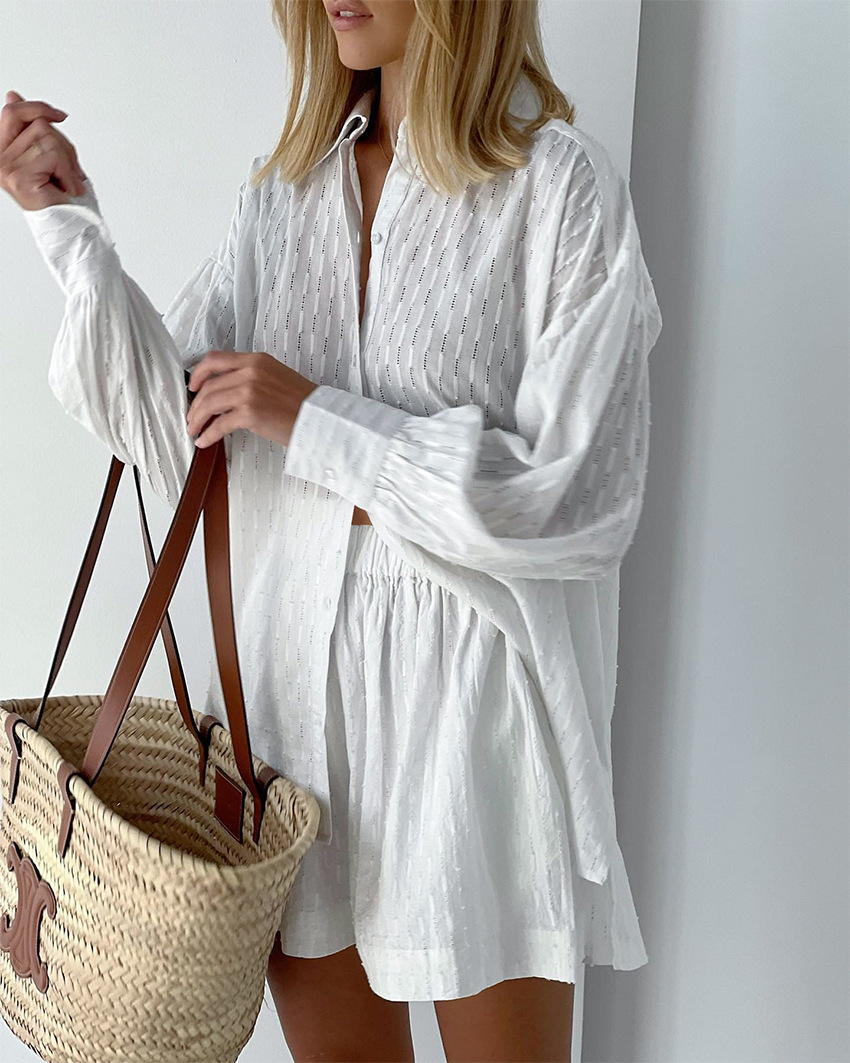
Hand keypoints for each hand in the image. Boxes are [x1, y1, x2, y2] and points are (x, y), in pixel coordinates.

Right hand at [0, 90, 86, 209]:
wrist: (67, 225)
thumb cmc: (59, 194)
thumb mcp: (48, 152)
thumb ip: (31, 127)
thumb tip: (12, 95)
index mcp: (1, 148)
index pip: (13, 112)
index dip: (37, 107)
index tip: (60, 115)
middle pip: (38, 125)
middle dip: (64, 145)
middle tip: (69, 170)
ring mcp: (5, 168)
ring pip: (48, 139)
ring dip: (68, 162)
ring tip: (67, 182)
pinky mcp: (19, 178)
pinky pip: (53, 157)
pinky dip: (68, 173)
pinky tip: (66, 189)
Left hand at [186, 350, 318, 449]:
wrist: (321, 418)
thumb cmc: (303, 403)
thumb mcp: (276, 377)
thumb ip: (252, 376)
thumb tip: (227, 392)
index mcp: (257, 360)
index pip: (216, 359)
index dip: (198, 373)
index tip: (193, 385)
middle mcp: (251, 372)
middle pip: (209, 385)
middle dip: (196, 404)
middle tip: (192, 416)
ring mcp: (250, 391)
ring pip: (209, 403)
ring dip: (197, 419)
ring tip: (195, 430)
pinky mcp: (250, 413)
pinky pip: (219, 424)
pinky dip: (208, 434)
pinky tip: (205, 441)